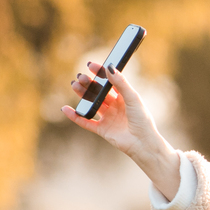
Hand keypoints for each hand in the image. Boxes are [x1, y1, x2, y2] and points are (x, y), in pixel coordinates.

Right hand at [61, 62, 179, 199]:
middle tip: (80, 77)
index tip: (90, 65)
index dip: (100, 73)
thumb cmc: (142, 120)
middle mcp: (115, 107)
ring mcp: (108, 118)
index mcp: (124, 97)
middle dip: (89, 84)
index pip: (109, 82)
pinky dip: (76, 116)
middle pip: (98, 92)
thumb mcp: (133, 98)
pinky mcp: (102, 130)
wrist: (143, 143)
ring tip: (74, 85)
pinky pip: (86, 122)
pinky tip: (66, 109)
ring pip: (92, 104)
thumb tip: (109, 67)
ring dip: (82, 95)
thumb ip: (121, 83)